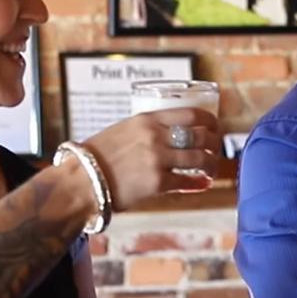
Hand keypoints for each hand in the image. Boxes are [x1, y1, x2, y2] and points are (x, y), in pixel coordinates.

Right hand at [80, 107, 219, 211]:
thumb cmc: (97, 157)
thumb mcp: (123, 130)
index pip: (191, 113)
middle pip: (201, 136)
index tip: (214, 126)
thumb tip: (168, 135)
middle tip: (216, 149)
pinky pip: (186, 181)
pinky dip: (198, 183)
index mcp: (147, 119)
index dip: (210, 120)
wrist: (80, 180)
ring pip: (199, 159)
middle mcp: (155, 136)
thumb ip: (147, 130)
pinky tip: (202, 184)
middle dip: (214, 143)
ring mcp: (157, 159)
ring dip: (210, 164)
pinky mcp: (157, 183)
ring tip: (210, 168)